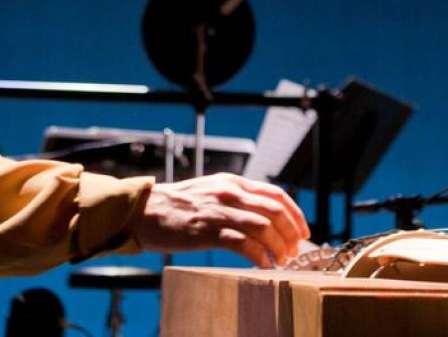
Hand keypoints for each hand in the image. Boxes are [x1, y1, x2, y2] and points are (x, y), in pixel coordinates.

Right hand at [135, 173, 309, 267]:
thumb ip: (237, 198)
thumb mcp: (212, 190)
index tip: (303, 232)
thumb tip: (264, 216)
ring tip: (282, 260)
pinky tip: (264, 264)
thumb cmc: (178, 205)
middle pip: (275, 211)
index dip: (296, 214)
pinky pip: (243, 243)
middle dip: (291, 233)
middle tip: (294, 251)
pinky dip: (259, 255)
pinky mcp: (208, 231)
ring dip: (279, 247)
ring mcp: (220, 211)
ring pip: (264, 227)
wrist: (144, 210)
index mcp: (234, 182)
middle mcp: (231, 193)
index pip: (276, 195)